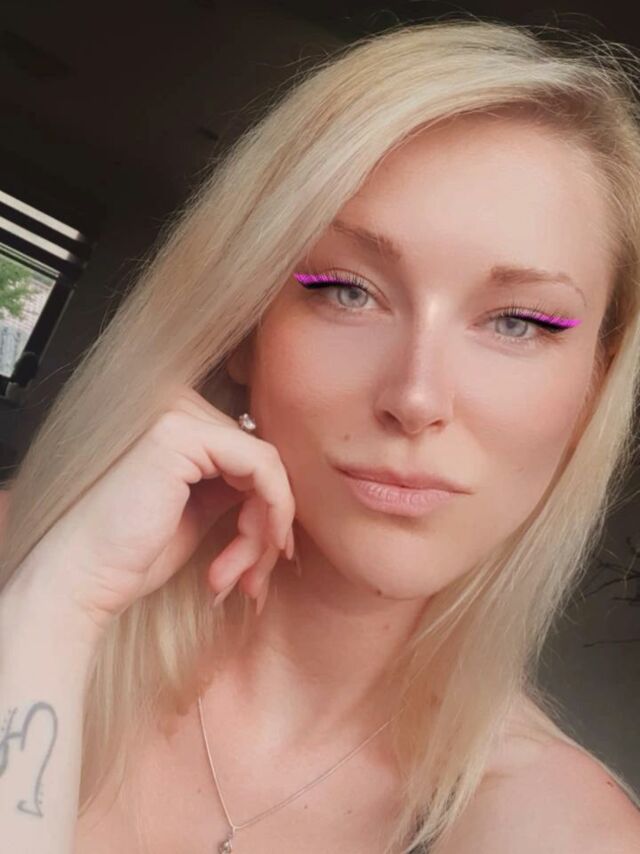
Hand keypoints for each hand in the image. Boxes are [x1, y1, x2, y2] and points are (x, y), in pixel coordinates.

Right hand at [16, 385, 295, 638]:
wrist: (80, 581)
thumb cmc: (130, 556)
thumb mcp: (195, 512)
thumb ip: (230, 487)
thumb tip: (279, 485)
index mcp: (176, 425)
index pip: (248, 456)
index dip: (267, 510)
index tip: (263, 560)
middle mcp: (174, 407)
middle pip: (259, 461)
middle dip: (264, 527)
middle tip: (249, 581)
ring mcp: (175, 415)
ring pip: (265, 467)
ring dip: (262, 533)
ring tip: (238, 579)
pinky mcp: (181, 433)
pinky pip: (262, 464)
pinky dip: (272, 511)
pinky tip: (250, 553)